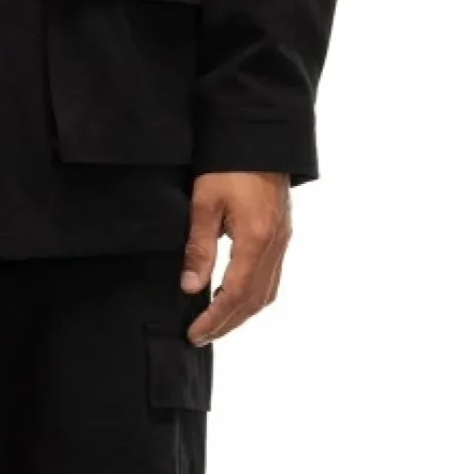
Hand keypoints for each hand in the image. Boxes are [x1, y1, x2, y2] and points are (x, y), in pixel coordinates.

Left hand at [179, 171, 291, 342]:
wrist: (261, 137)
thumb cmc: (229, 164)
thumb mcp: (205, 202)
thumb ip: (199, 247)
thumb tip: (190, 286)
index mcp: (256, 239)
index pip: (236, 293)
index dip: (215, 318)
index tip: (194, 333)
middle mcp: (275, 245)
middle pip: (255, 300)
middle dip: (227, 323)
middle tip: (201, 336)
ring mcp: (282, 241)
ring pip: (267, 292)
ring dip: (242, 313)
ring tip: (215, 323)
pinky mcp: (282, 234)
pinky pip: (272, 277)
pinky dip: (253, 296)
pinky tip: (234, 296)